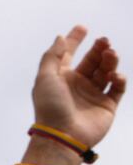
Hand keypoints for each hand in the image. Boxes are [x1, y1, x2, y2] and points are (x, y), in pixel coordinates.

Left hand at [24, 26, 124, 164]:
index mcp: (60, 79)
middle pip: (91, 61)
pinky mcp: (106, 106)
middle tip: (104, 42)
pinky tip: (114, 76)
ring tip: (110, 55)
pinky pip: (118, 87)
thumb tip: (60, 37)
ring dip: (109, 61)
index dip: (74, 40)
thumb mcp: (45, 78)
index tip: (82, 28)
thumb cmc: (50, 108)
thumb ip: (52, 56)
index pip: (68, 55)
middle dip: (99, 49)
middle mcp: (76, 86)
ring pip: (106, 71)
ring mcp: (92, 95)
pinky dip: (119, 78)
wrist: (62, 136)